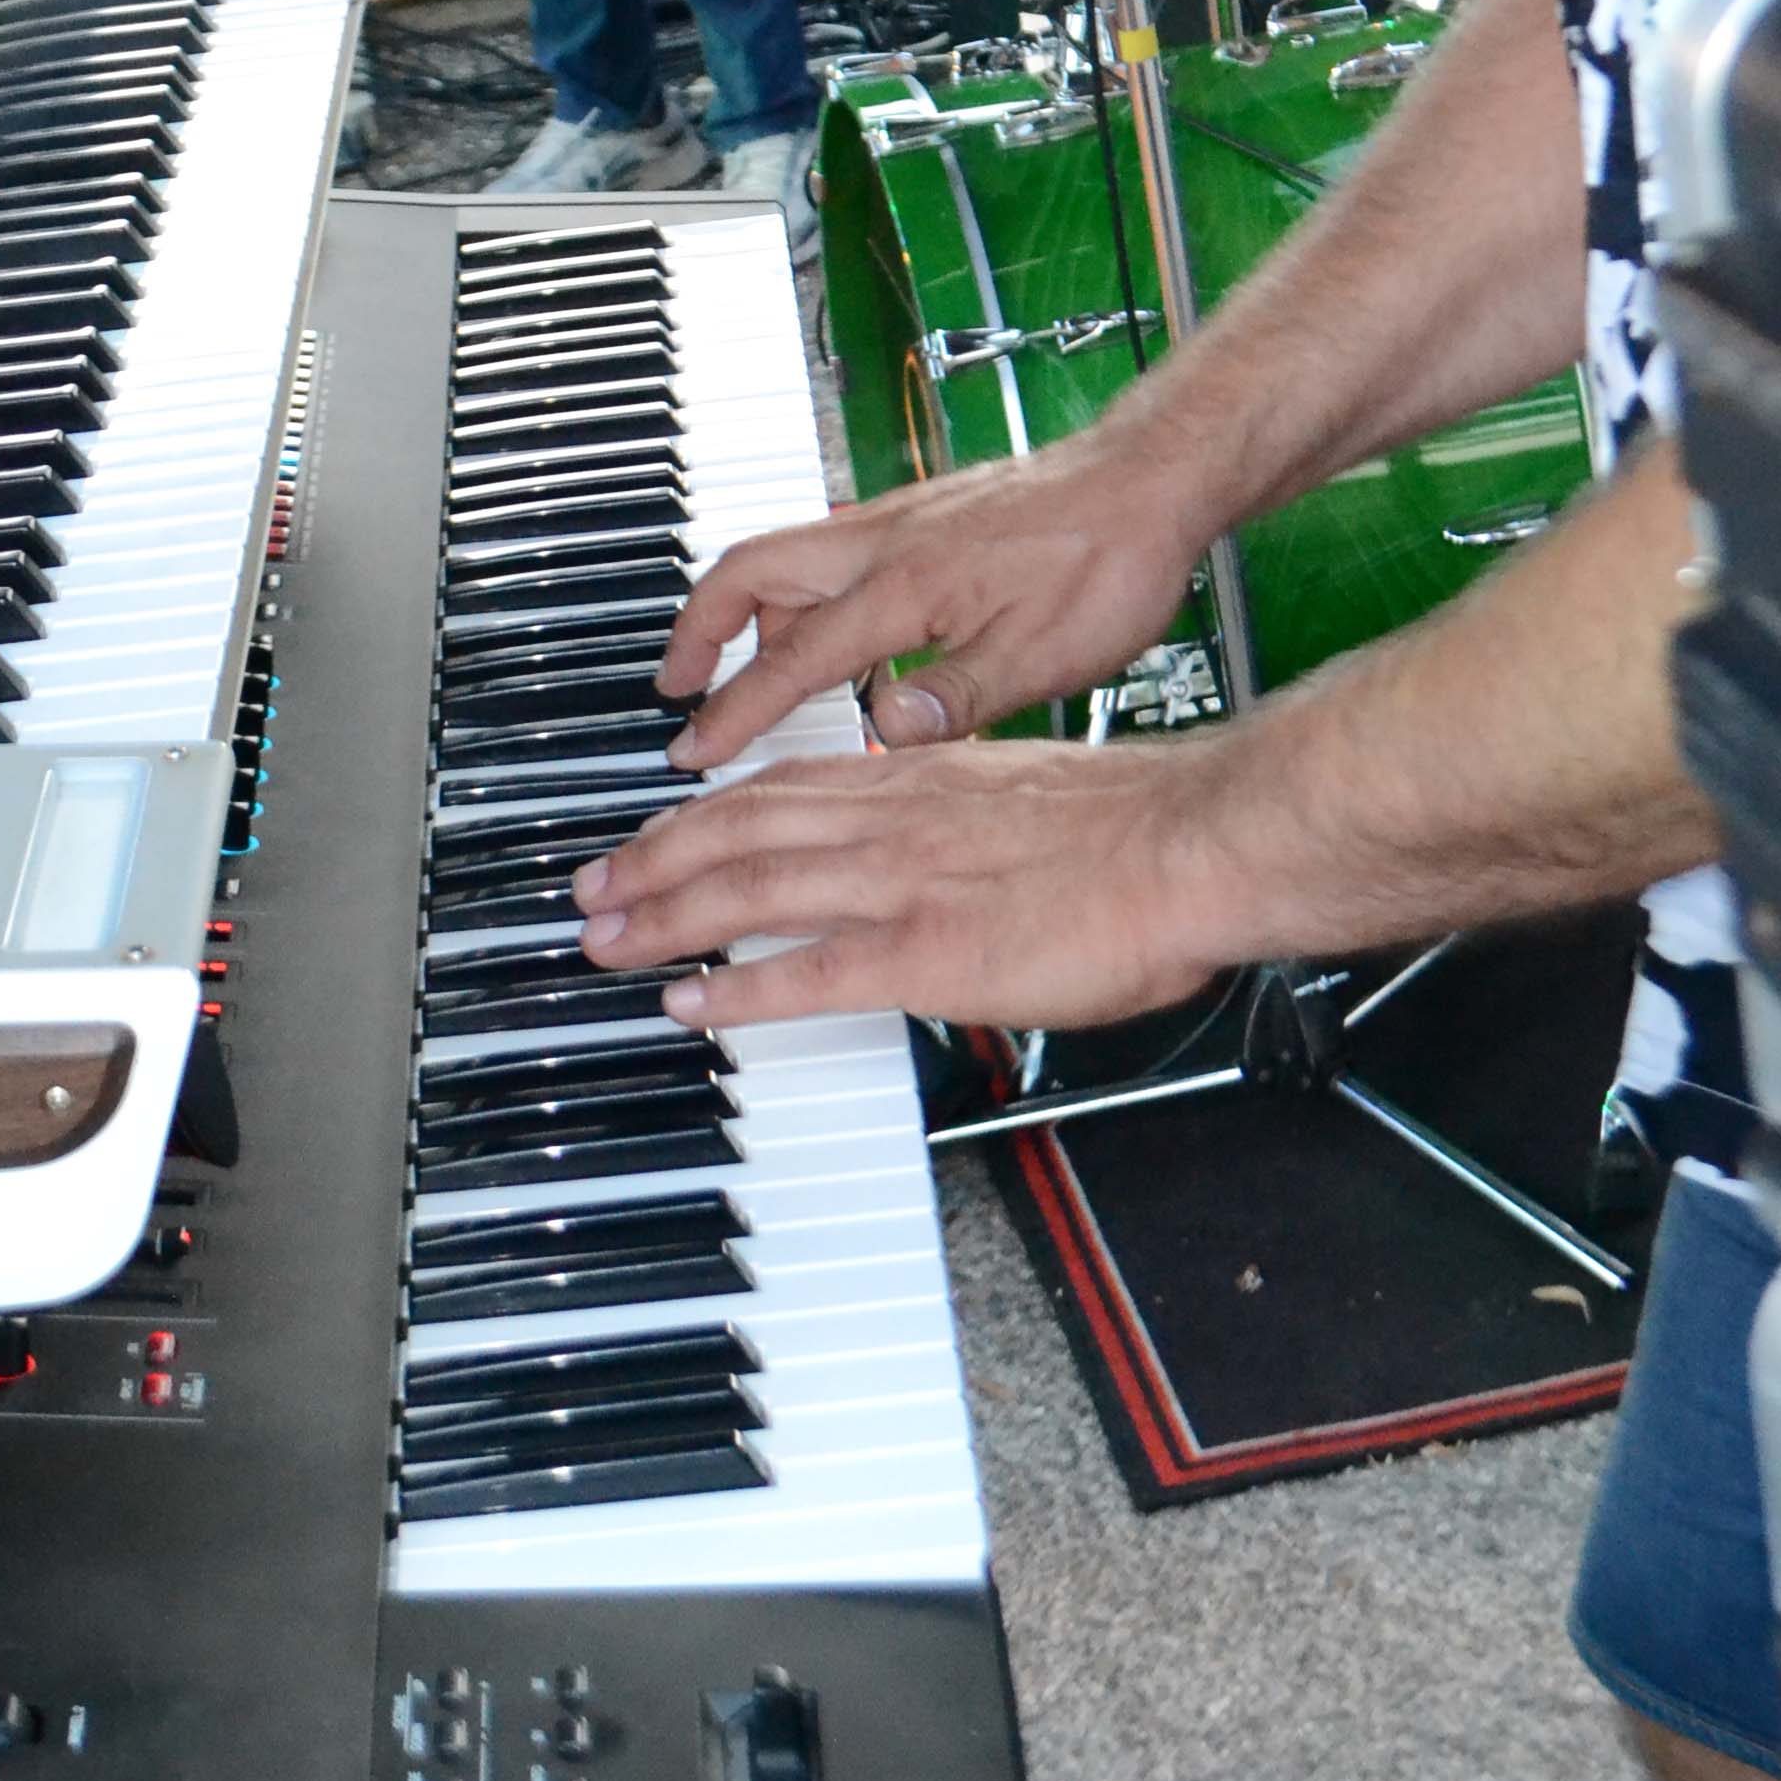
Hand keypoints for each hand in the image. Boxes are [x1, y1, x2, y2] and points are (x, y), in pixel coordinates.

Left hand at [577, 734, 1228, 1039]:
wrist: (1189, 844)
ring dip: (662, 915)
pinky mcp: (924, 953)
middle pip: (737, 830)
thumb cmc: (1134, 826)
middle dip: (650, 860)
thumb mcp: (1024, 788)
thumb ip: (962, 806)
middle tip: (590, 889)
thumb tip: (939, 833)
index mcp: (917, 777)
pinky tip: (688, 1002)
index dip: (704, 811)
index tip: (658, 829)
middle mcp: (890, 819)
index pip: (782, 786)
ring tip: (605, 941)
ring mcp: (900, 885)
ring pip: (747, 889)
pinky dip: (735, 986)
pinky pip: (805, 971)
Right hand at [661, 427, 1211, 769]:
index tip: (694, 751)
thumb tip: (883, 736)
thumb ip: (956, 698)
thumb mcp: (1043, 654)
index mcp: (905, 584)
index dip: (737, 710)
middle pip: (749, 572)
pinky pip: (826, 549)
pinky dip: (797, 591)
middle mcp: (885, 540)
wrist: (1150, 478)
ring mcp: (900, 520)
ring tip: (741, 669)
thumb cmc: (1110, 561)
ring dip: (746, 610)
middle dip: (697, 629)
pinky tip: (828, 633)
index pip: (794, 657)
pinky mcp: (923, 514)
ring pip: (785, 556)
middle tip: (675, 685)